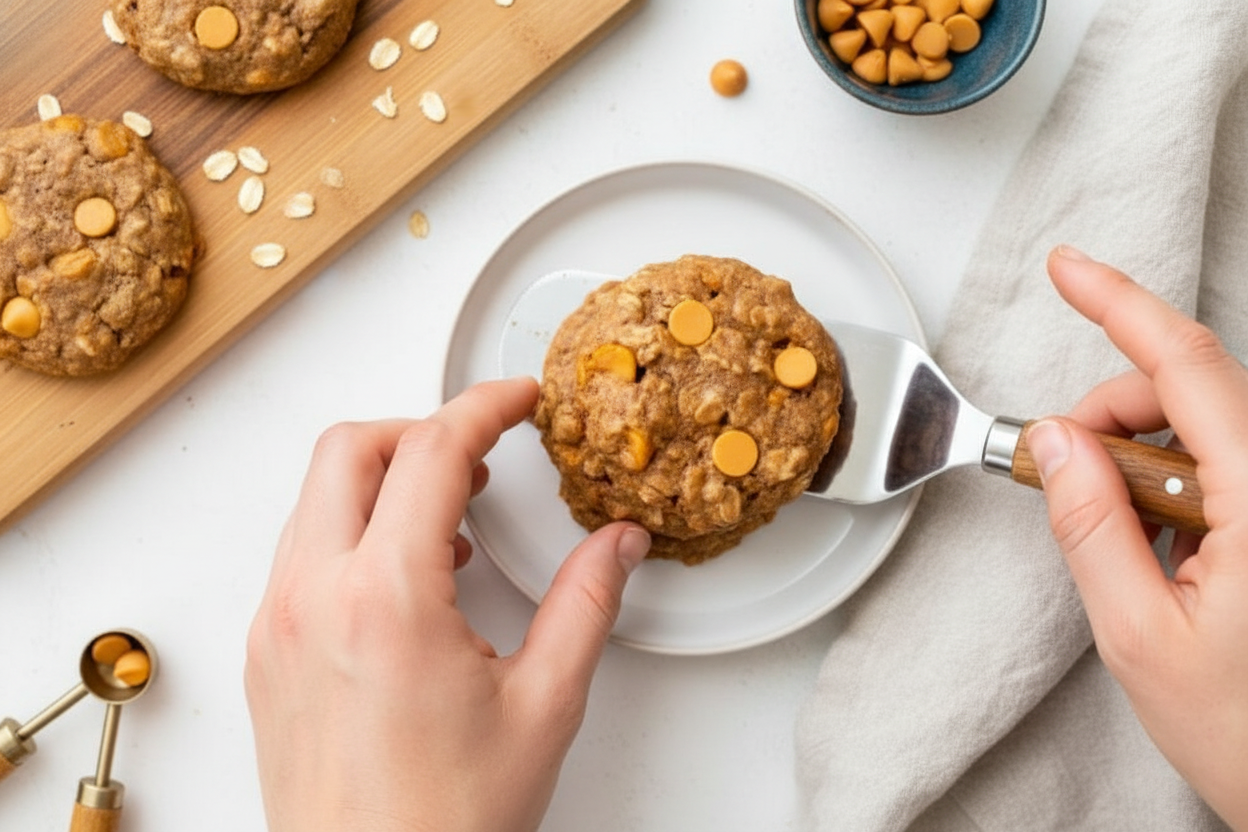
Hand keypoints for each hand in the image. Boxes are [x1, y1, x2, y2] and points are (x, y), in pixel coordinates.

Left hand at [244, 377, 650, 831]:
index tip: (516, 400)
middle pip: (349, 450)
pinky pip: (301, 554)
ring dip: (382, 484)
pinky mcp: (266, 655)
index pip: (431, 453)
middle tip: (479, 456)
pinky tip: (407, 580)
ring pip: (315, 499)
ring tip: (451, 524)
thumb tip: (616, 546)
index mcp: (386, 600)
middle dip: (420, 431)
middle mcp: (313, 599)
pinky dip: (352, 535)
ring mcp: (277, 626)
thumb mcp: (542, 706)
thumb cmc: (442, 824)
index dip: (484, 407)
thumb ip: (585, 606)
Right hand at [1027, 247, 1247, 829]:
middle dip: (1112, 409)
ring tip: (1121, 536)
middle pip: (1195, 391)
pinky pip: (1227, 467)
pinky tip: (1165, 549)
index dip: (1120, 305)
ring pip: (1209, 425)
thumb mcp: (1141, 636)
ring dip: (1141, 452)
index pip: (1188, 368)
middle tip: (1057, 467)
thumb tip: (1054, 440)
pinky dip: (1174, 485)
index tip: (1068, 268)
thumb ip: (1090, 526)